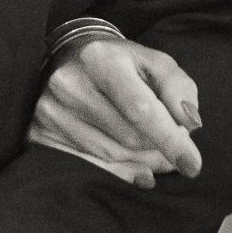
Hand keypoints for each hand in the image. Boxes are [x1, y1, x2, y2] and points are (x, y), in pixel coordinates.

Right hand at [27, 37, 202, 188]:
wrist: (68, 58)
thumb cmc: (121, 64)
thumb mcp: (155, 63)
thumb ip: (179, 89)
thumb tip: (190, 125)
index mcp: (101, 59)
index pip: (141, 110)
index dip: (170, 140)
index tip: (193, 165)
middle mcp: (69, 84)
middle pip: (129, 138)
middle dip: (158, 149)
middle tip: (172, 149)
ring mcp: (49, 111)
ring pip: (110, 157)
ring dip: (141, 163)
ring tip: (153, 155)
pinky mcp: (38, 134)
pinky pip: (87, 167)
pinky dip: (117, 174)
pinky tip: (135, 171)